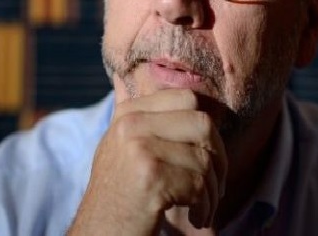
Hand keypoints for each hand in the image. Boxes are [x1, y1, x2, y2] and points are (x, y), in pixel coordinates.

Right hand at [68, 89, 227, 234]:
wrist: (99, 234)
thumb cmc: (120, 197)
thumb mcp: (125, 148)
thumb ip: (149, 121)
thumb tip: (176, 96)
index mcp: (129, 112)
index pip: (188, 98)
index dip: (207, 130)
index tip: (207, 158)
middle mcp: (131, 124)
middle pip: (203, 124)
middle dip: (219, 159)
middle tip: (214, 187)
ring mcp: (139, 147)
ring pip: (205, 159)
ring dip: (212, 191)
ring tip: (202, 209)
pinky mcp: (150, 176)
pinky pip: (199, 185)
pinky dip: (204, 207)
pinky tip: (195, 218)